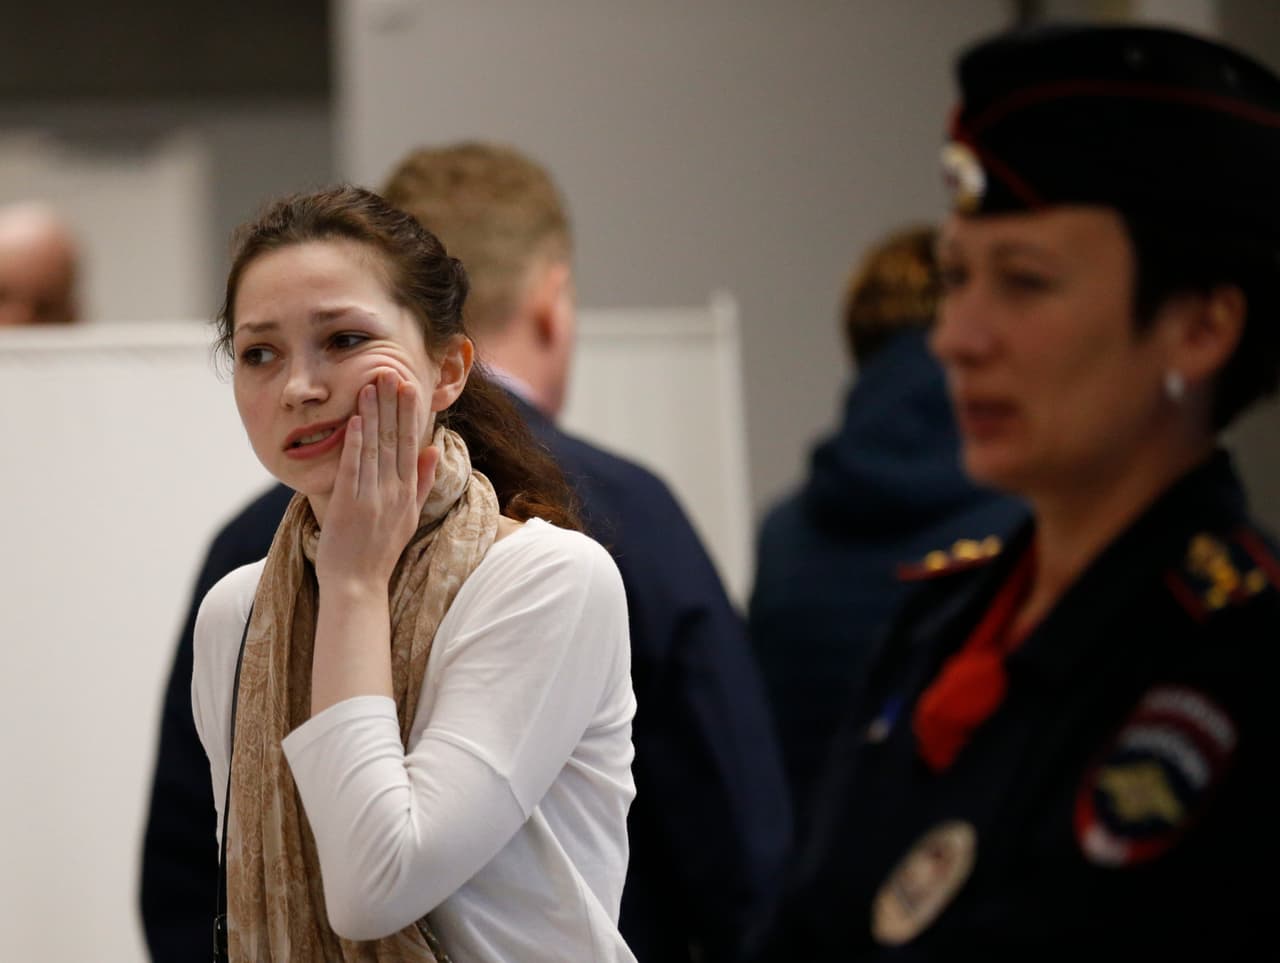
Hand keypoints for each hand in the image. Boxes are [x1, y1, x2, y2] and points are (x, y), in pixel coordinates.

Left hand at [315, 370, 439, 589]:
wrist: (358, 585)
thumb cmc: (379, 552)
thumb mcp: (410, 516)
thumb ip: (421, 482)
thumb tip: (431, 449)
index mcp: (408, 493)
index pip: (411, 444)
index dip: (410, 414)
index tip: (411, 386)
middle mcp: (394, 492)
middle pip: (395, 439)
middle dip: (394, 404)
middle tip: (393, 371)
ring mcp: (372, 497)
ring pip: (375, 447)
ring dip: (374, 413)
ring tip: (373, 383)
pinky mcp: (349, 504)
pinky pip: (354, 467)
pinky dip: (356, 442)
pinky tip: (357, 419)